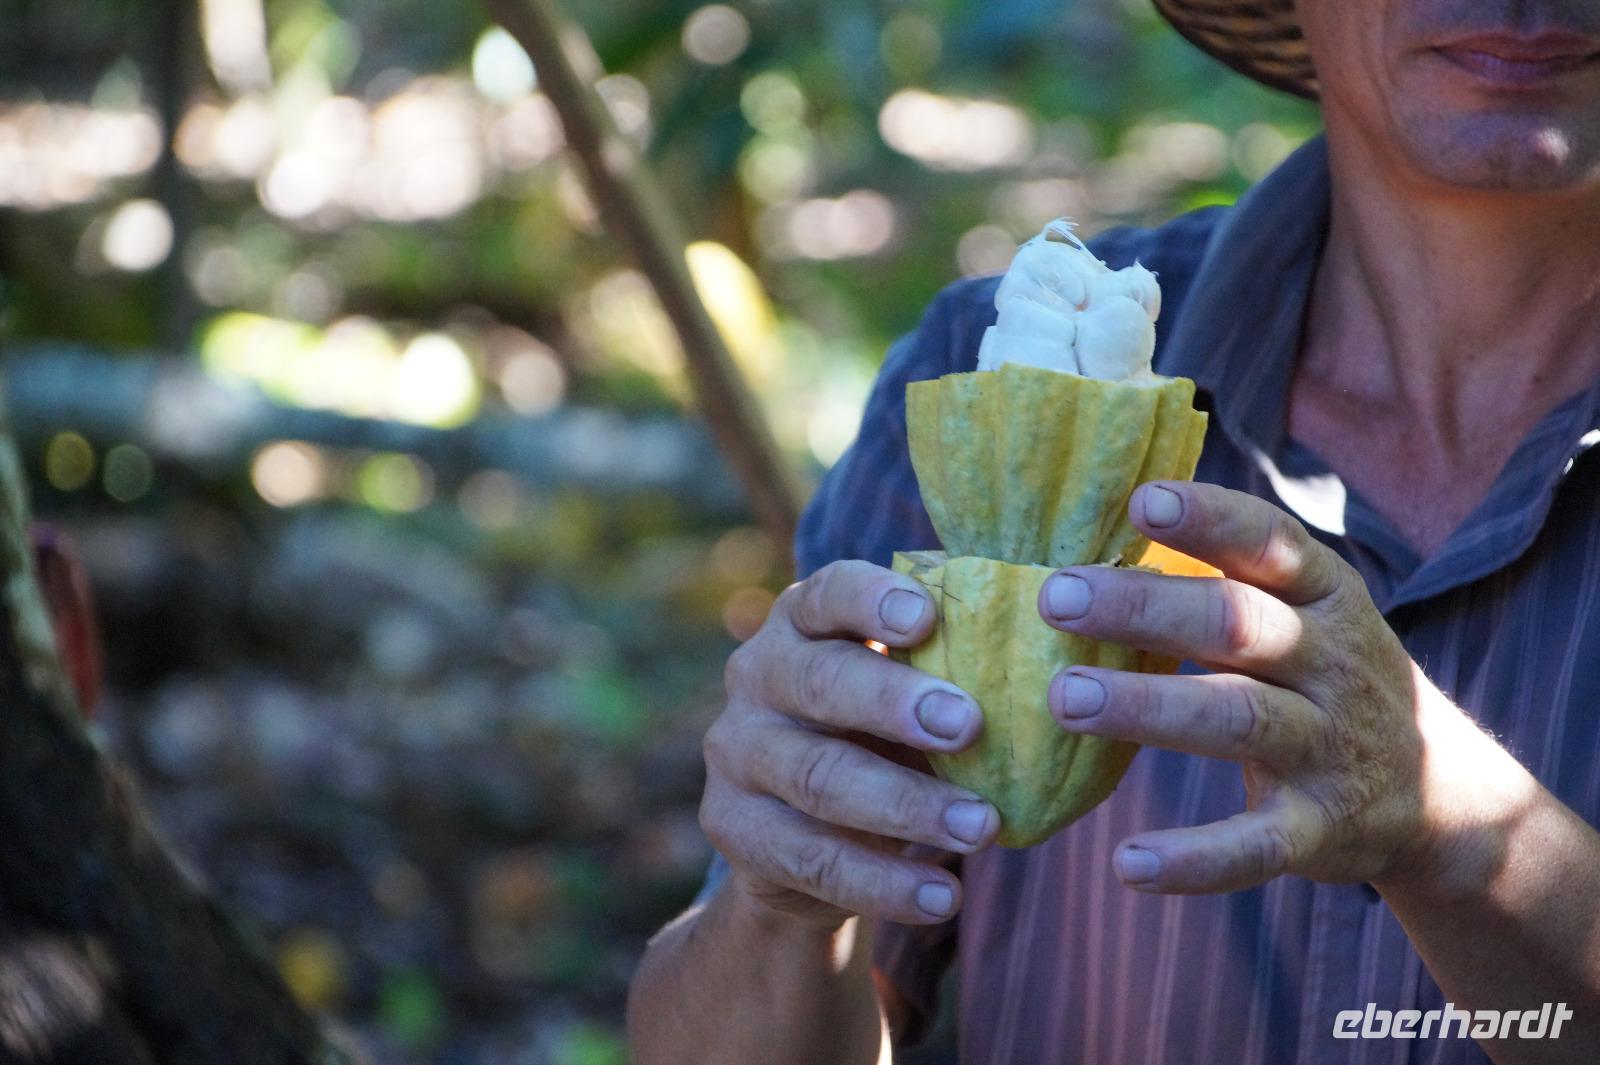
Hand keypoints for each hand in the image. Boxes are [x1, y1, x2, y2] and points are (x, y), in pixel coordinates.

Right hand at [699, 560, 999, 927]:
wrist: (802, 827)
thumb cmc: (878, 729)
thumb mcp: (905, 684)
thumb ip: (953, 655)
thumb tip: (1058, 626)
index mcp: (802, 620)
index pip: (828, 593)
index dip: (873, 601)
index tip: (930, 616)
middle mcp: (756, 674)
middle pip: (821, 682)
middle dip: (895, 704)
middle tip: (970, 725)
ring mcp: (737, 753)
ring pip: (819, 778)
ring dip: (905, 806)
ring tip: (981, 829)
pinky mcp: (735, 829)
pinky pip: (812, 859)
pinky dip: (883, 883)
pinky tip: (943, 896)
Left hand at [1037, 481, 1494, 895]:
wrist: (1439, 792)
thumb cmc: (1323, 675)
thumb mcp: (1302, 613)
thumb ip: (1221, 578)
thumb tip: (1100, 535)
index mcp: (1325, 596)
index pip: (1269, 543)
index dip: (1210, 521)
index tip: (1141, 502)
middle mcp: (1332, 663)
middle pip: (1237, 625)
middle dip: (1144, 608)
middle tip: (1055, 598)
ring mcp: (1328, 747)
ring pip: (1238, 720)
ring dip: (1148, 709)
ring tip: (1063, 699)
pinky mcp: (1319, 829)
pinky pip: (1255, 845)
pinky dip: (1195, 860)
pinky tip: (1127, 864)